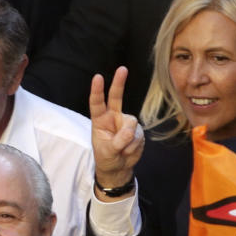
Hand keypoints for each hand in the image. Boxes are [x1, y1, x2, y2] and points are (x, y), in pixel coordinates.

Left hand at [89, 67, 142, 194]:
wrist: (118, 167)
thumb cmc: (107, 158)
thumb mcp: (107, 152)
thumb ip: (117, 142)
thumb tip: (129, 131)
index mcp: (100, 120)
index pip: (97, 103)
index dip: (97, 91)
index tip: (97, 77)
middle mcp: (113, 117)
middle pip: (116, 97)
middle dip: (119, 83)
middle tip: (122, 69)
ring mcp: (126, 122)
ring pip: (131, 125)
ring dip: (127, 141)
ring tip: (121, 151)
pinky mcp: (137, 130)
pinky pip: (138, 136)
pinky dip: (134, 146)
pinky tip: (128, 150)